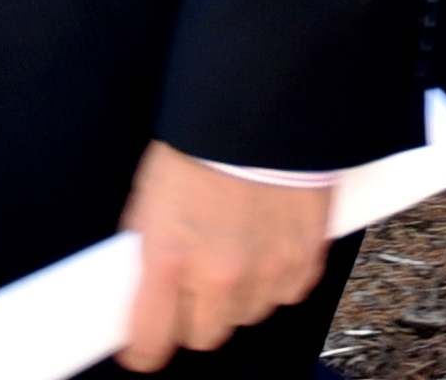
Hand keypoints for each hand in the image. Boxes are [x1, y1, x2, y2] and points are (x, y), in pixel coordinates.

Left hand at [116, 144, 330, 369]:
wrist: (268, 97)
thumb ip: (150, 243)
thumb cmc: (205, 137)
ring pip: (246, 315)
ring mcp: (265, 269)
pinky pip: (286, 292)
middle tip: (194, 280)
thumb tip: (140, 280)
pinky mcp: (305, 257)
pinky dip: (277, 277)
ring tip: (237, 248)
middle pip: (202, 334)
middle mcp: (217, 274)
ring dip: (238, 295)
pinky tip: (270, 243)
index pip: (149, 342)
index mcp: (168, 257)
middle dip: (195, 314)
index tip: (141, 347)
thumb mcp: (153, 190)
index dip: (143, 348)